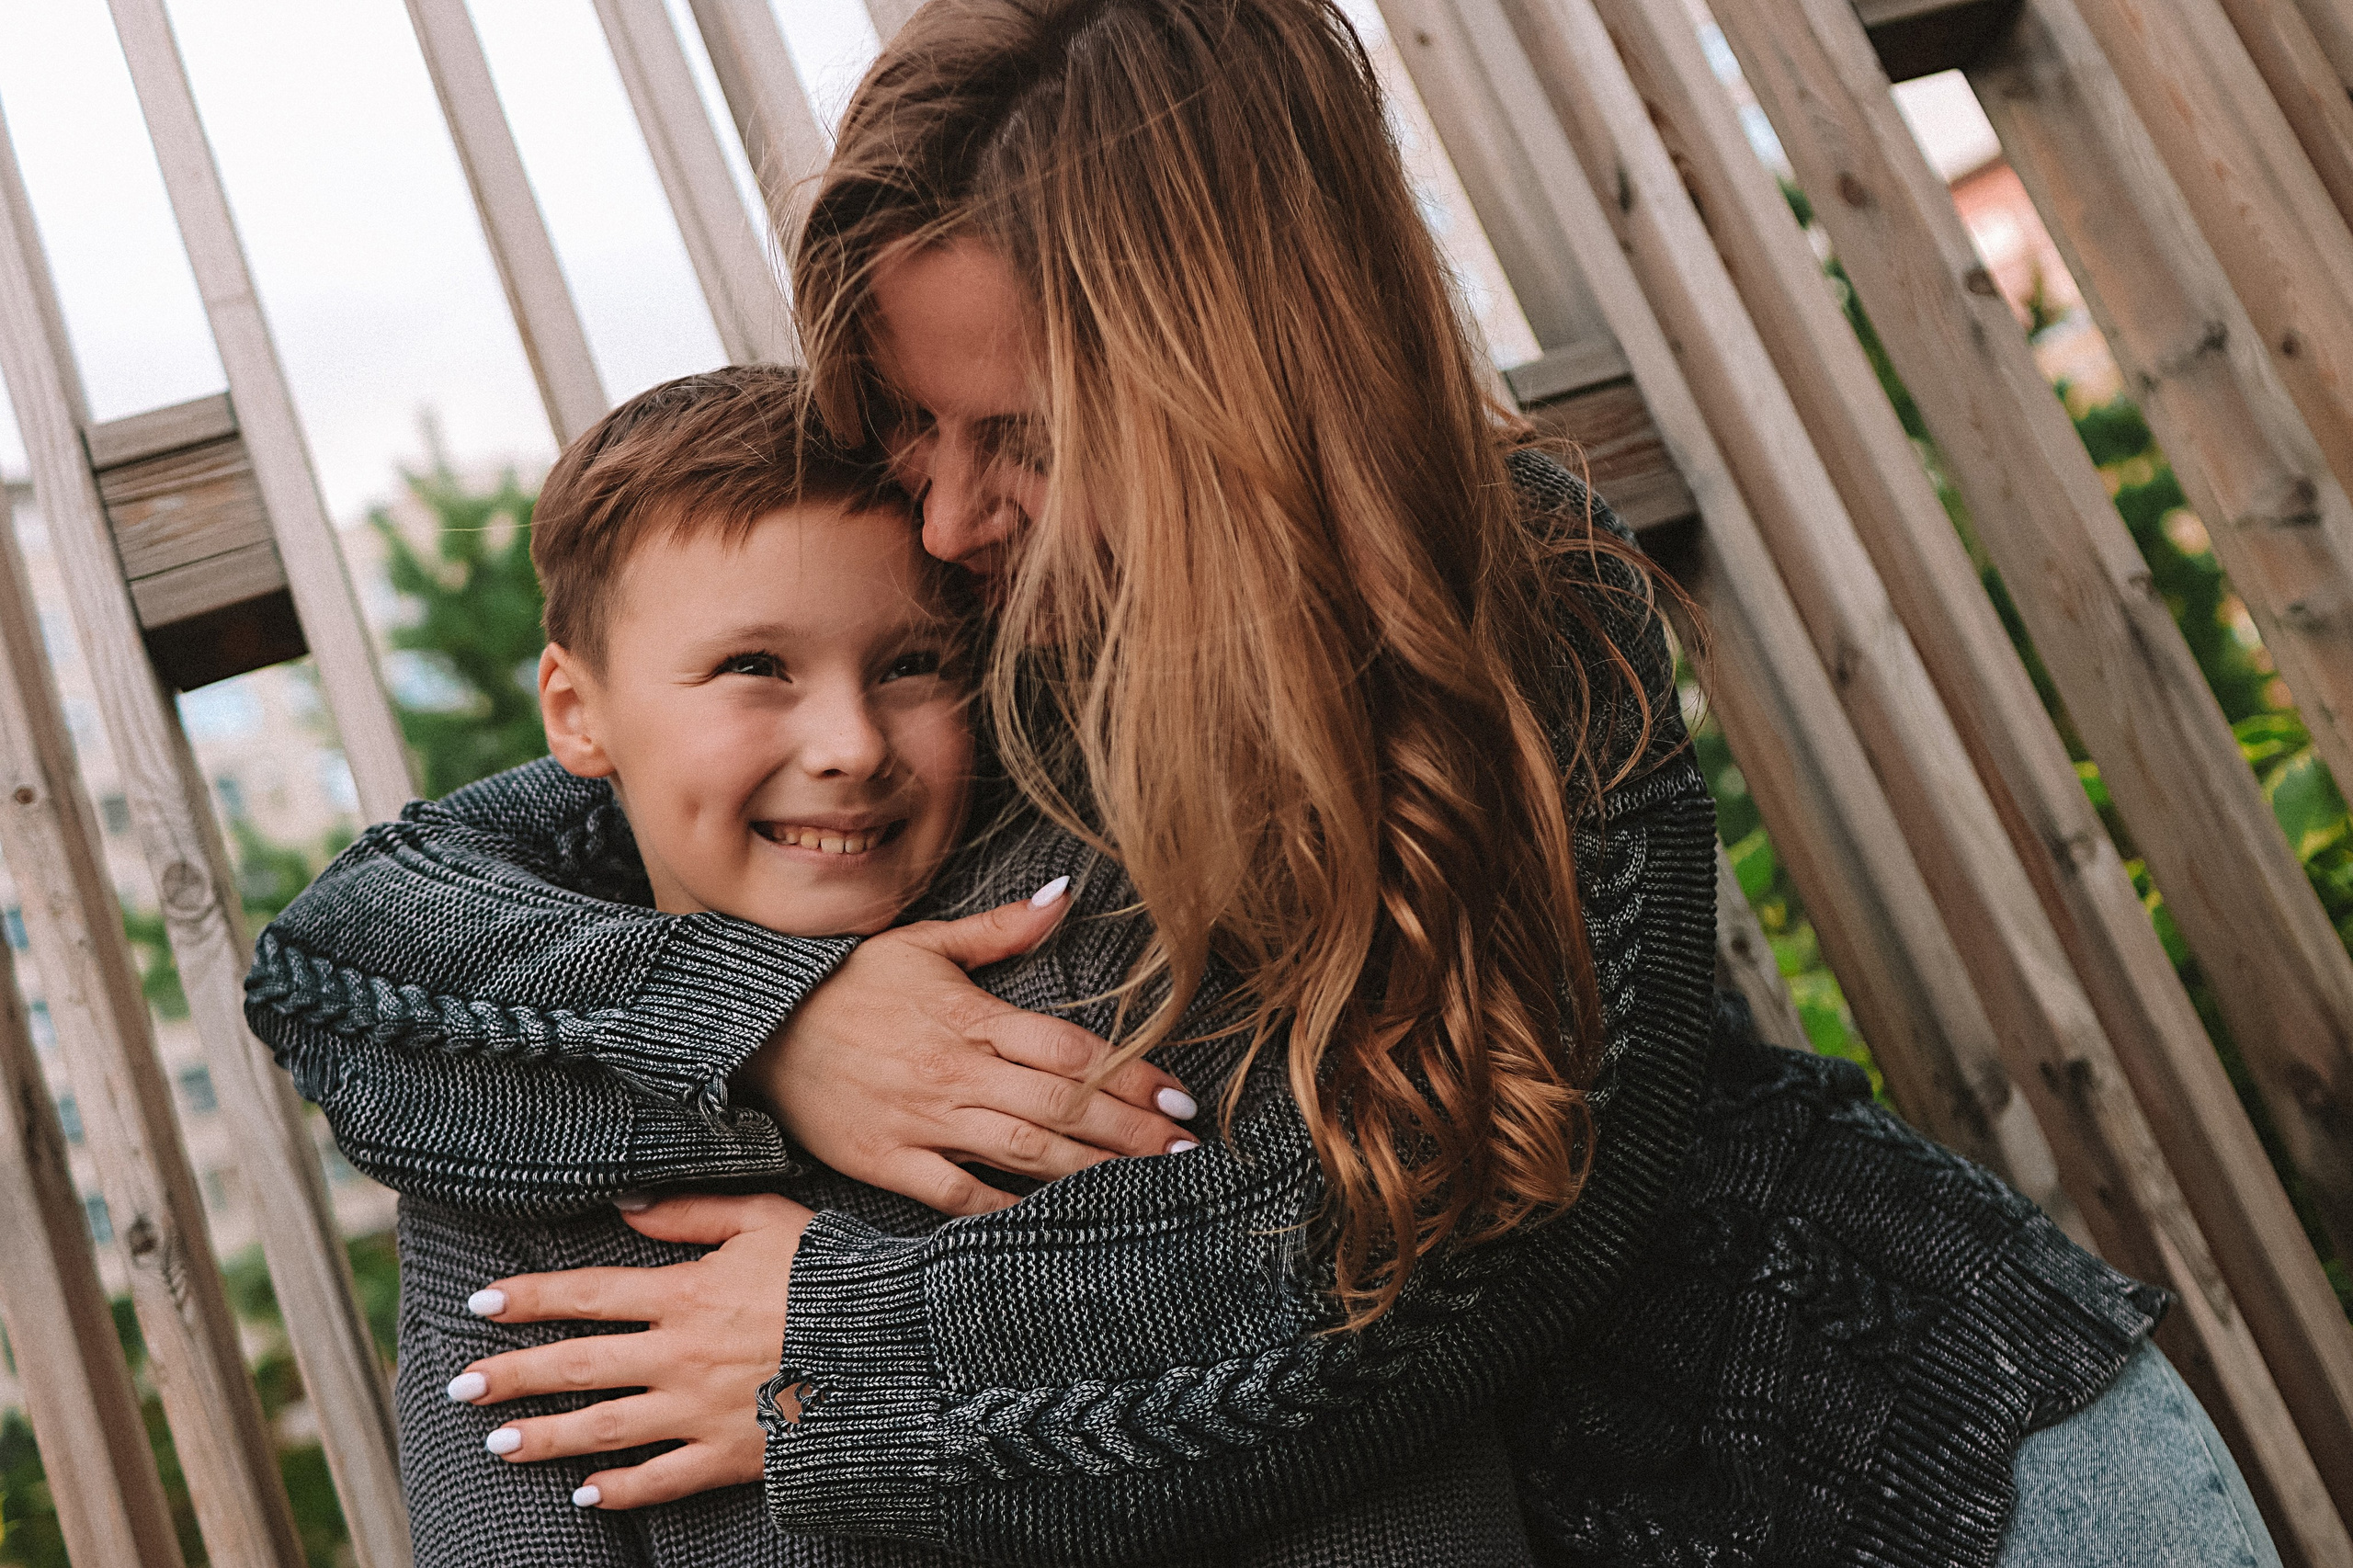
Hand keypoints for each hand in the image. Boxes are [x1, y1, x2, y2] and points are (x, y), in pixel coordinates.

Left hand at [452, 1194, 806, 1509]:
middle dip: (512, 1377)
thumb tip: (624, 1206)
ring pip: (605, 1428)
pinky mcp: (729, 1454)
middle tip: (460, 1388)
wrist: (888, 1344)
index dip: (528, 1299)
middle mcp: (680, 1355)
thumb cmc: (829, 1273)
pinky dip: (620, 1492)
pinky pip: (662, 1479)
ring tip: (497, 1444)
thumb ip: (691, 1213)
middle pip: (578, 1366)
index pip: (588, 1295)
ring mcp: (701, 1410)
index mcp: (686, 1294)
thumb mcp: (765, 1219)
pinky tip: (583, 1497)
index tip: (479, 1304)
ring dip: (545, 1437)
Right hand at [736, 880, 1200, 1215]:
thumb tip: (1063, 895)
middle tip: (1190, 1154)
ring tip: (1150, 1186)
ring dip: (1093, 1169)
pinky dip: (1008, 1210)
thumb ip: (1000, 929)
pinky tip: (1056, 1221)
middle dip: (1132, 1131)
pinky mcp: (888, 1161)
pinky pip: (958, 1195)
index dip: (1130, 1073)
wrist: (756, 1025)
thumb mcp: (922, 942)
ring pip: (1024, 1150)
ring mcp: (922, 1119)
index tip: (1178, 1098)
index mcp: (972, 1016)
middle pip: (1062, 1104)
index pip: (1069, 1048)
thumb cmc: (845, 983)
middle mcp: (955, 1071)